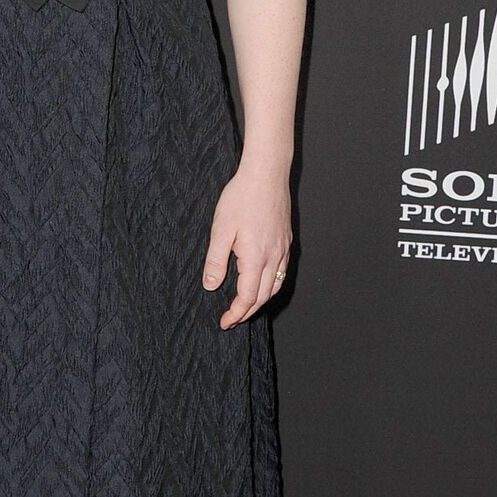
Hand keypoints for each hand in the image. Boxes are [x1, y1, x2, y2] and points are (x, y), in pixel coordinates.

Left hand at [202, 163, 291, 327]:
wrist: (266, 174)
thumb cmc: (241, 198)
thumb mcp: (220, 230)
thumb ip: (215, 261)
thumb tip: (211, 286)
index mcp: (255, 258)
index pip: (247, 297)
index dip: (236, 313)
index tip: (224, 322)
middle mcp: (273, 257)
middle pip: (263, 297)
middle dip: (247, 312)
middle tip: (232, 319)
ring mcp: (283, 249)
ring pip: (275, 286)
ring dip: (261, 301)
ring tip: (245, 306)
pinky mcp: (286, 240)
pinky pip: (281, 272)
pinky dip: (271, 285)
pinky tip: (261, 282)